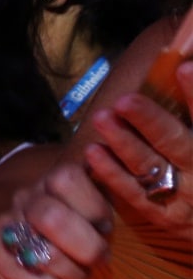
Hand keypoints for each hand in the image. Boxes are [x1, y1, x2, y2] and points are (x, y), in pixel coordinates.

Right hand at [0, 161, 111, 278]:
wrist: (41, 257)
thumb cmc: (84, 232)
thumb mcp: (101, 211)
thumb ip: (110, 198)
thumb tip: (136, 184)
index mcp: (54, 181)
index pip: (66, 179)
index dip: (93, 207)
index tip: (105, 228)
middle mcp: (26, 198)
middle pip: (50, 217)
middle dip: (85, 248)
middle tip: (98, 260)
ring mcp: (7, 225)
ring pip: (40, 253)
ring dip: (70, 273)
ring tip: (79, 278)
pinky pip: (22, 276)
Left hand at [80, 61, 192, 246]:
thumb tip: (186, 63)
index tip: (184, 68)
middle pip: (177, 143)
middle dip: (151, 120)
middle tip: (125, 101)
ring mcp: (185, 195)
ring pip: (151, 166)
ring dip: (124, 141)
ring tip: (102, 118)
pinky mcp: (164, 215)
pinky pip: (134, 192)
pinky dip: (112, 172)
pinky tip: (94, 151)